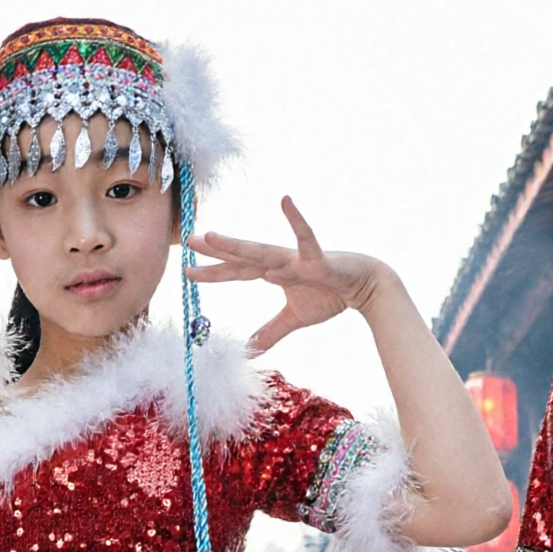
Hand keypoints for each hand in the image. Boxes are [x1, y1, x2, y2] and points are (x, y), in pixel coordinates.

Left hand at [187, 198, 387, 353]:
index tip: (187, 270)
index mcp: (273, 272)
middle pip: (242, 257)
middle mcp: (280, 262)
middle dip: (216, 250)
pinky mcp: (319, 259)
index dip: (213, 272)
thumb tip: (250, 350)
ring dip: (237, 245)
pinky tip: (285, 201)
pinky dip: (296, 222)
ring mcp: (298, 259)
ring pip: (263, 252)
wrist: (364, 286)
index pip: (237, 271)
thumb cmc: (330, 294)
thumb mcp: (295, 319)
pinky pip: (306, 240)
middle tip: (187, 239)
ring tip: (212, 235)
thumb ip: (271, 332)